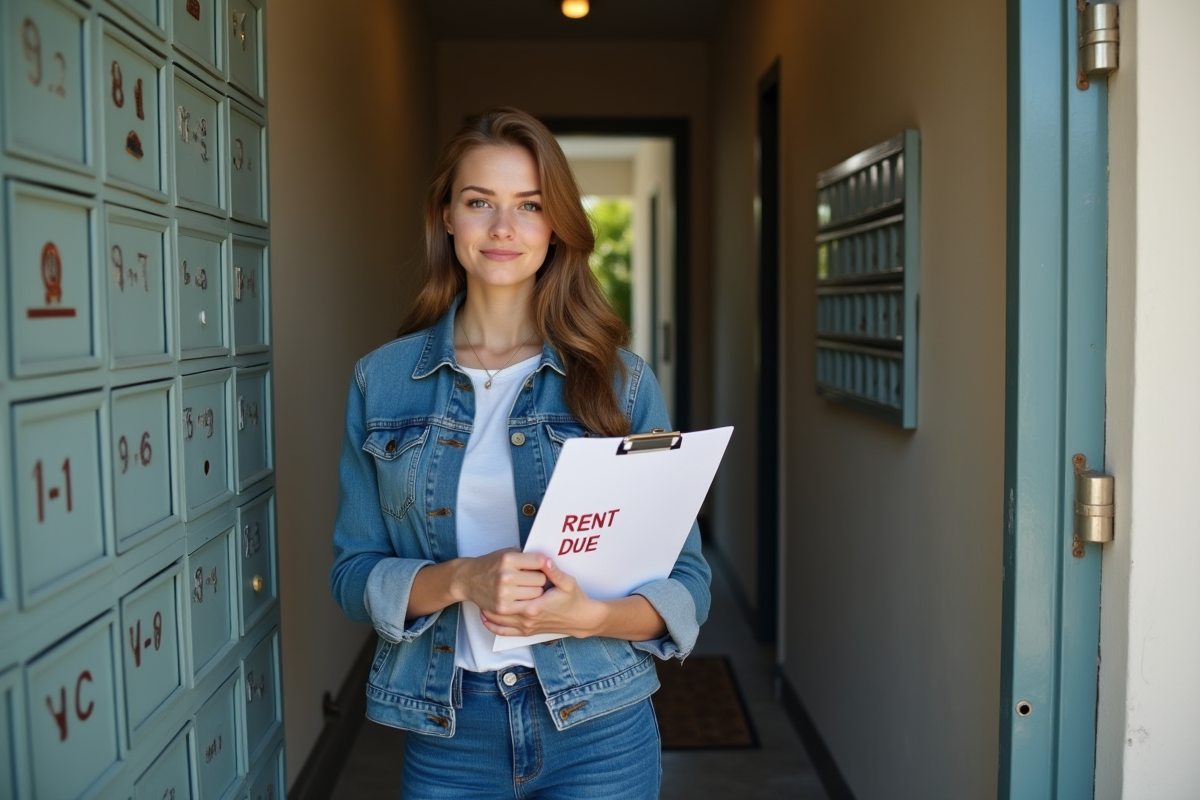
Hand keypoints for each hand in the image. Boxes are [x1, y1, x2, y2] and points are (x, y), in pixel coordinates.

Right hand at [452, 549, 547, 615]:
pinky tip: (522, 597)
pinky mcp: (503, 607)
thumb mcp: (507, 553)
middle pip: (541, 579)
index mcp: (508, 559)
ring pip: (537, 593)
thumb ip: (525, 557)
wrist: (469, 580)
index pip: (540, 561)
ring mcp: (504, 593)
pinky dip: (527, 602)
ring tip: (527, 587)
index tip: (543, 565)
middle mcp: (506, 576)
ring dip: (535, 591)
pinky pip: (527, 606)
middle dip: (539, 578)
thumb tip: (547, 562)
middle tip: (533, 578)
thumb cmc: (490, 565)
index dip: (544, 563)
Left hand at [480, 558, 605, 637]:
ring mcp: (526, 627)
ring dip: (487, 611)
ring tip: (480, 598)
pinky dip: (492, 626)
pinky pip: (505, 632)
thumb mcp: (567, 582)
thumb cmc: (574, 600)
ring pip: (499, 621)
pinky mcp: (527, 632)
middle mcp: (527, 618)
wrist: (581, 619)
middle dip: (489, 598)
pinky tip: (485, 618)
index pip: (511, 595)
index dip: (500, 584)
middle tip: (481, 584)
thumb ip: (553, 571)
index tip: (492, 574)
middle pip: (500, 609)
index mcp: (534, 606)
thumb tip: (544, 560)